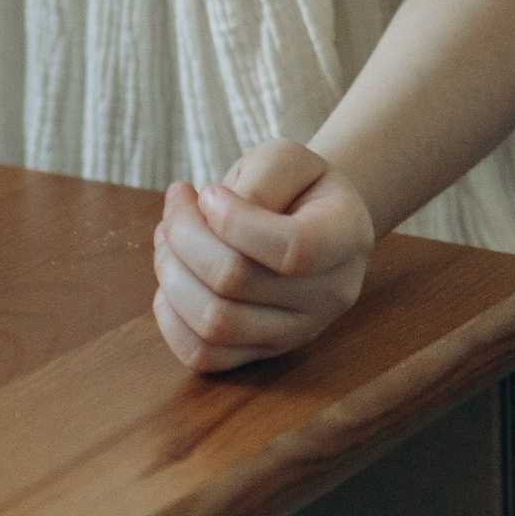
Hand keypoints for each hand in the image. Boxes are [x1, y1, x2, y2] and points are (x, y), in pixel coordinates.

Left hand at [152, 143, 375, 374]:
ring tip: (167, 234)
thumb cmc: (296, 186)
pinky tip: (174, 274)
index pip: (293, 248)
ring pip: (215, 323)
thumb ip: (261, 178)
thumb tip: (216, 216)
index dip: (234, 220)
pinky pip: (204, 355)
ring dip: (171, 272)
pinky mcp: (262, 352)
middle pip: (237, 282)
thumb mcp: (287, 159)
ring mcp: (297, 332)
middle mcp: (330, 295)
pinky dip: (170, 316)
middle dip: (185, 234)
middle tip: (178, 202)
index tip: (210, 192)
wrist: (310, 222)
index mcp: (347, 238)